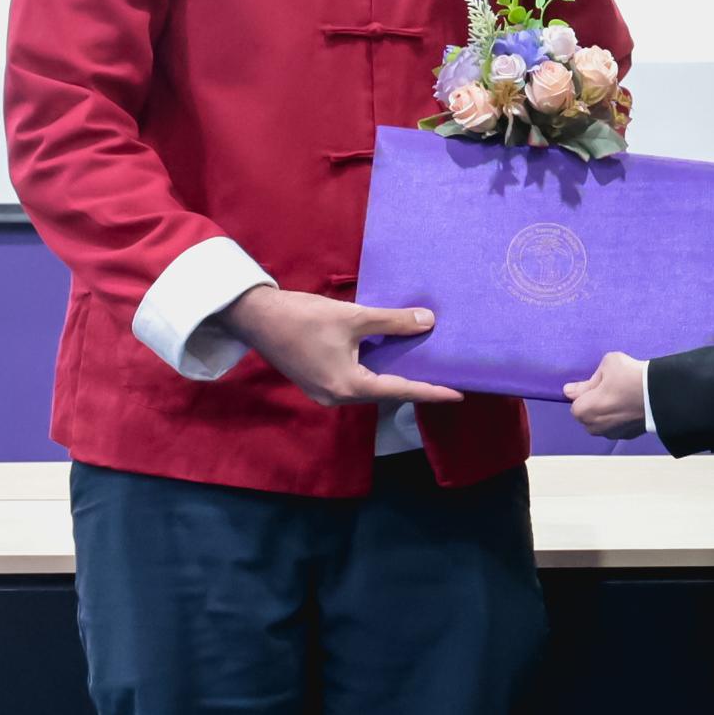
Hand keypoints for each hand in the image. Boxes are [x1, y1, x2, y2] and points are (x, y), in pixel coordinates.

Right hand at [223, 285, 461, 407]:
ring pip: (368, 387)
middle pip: (384, 392)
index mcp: (348, 386)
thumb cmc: (303, 317)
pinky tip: (384, 356)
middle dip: (412, 383)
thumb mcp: (353, 317)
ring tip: (417, 364)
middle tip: (441, 373)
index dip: (430, 391)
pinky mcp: (316, 383)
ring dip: (390, 375)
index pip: (400, 391)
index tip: (457, 395)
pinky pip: (353, 382)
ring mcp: (324, 394)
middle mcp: (337, 398)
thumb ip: (392, 322)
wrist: (255, 318)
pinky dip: (371, 371)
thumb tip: (427, 321)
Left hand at [564, 351, 648, 438]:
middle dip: (595, 402)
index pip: (576, 401)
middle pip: (588, 413)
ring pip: (602, 420)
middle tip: (611, 388)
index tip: (600, 382)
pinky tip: (631, 405)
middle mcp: (594, 427)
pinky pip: (617, 425)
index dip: (587, 390)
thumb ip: (587, 379)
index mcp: (583, 411)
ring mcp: (611, 434)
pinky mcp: (627, 436)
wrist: (661, 395)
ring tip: (623, 396)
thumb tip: (570, 390)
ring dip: (607, 411)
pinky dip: (620, 417)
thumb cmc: (630, 378)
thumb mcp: (607, 365)